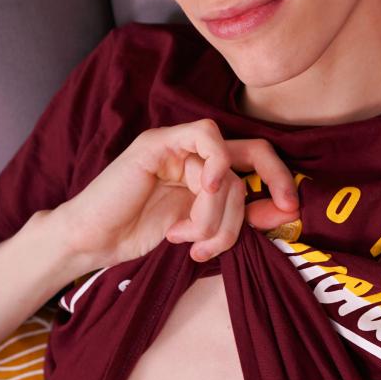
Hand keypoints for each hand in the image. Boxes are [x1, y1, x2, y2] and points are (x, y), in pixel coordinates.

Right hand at [59, 118, 299, 265]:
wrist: (90, 240)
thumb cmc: (135, 237)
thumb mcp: (197, 233)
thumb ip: (230, 219)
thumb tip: (278, 213)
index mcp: (207, 176)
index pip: (255, 167)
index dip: (278, 186)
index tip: (289, 215)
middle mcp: (197, 158)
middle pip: (256, 152)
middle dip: (278, 179)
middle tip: (286, 208)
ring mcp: (178, 148)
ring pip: (228, 170)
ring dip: (215, 215)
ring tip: (188, 239)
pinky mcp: (160, 142)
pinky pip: (206, 138)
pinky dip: (216, 167)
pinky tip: (203, 191)